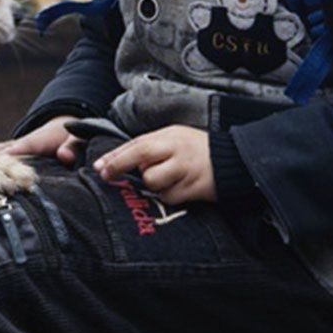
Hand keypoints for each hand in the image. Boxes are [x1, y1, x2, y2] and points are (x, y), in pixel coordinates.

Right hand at [0, 115, 81, 165]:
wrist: (64, 124)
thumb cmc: (70, 134)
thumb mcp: (76, 138)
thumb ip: (72, 147)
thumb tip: (64, 156)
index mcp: (32, 141)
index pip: (13, 152)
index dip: (0, 161)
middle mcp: (18, 144)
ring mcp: (13, 148)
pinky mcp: (12, 152)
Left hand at [94, 125, 216, 205]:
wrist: (234, 161)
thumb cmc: (197, 151)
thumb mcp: (175, 139)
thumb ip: (151, 148)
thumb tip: (121, 162)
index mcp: (170, 136)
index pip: (137, 143)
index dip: (115, 156)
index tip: (98, 167)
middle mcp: (176, 149)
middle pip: (140, 154)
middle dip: (119, 165)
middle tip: (106, 175)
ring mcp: (185, 169)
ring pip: (152, 180)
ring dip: (152, 184)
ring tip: (165, 180)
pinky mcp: (193, 188)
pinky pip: (168, 197)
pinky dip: (168, 196)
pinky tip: (179, 188)